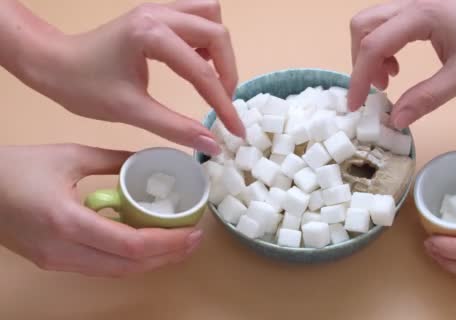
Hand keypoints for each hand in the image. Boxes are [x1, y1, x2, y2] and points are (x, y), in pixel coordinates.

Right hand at [0, 144, 201, 276]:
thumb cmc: (18, 168)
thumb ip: (115, 160)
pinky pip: (100, 268)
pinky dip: (129, 260)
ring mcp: (57, 262)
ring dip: (151, 262)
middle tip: (195, 239)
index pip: (131, 245)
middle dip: (168, 256)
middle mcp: (63, 251)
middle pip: (129, 266)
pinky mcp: (53, 263)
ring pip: (116, 272)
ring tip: (178, 244)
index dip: (169, 243)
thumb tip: (150, 161)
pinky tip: (146, 245)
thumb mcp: (71, 155)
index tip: (194, 231)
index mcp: (68, 221)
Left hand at [4, 0, 243, 155]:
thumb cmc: (83, 87)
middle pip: (217, 34)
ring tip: (213, 82)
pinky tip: (198, 65)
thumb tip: (213, 145)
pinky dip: (206, 41)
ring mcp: (159, 10)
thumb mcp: (131, 111)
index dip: (223, 104)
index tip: (236, 130)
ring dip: (220, 51)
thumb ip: (175, 128)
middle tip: (223, 104)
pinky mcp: (157, 14)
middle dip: (228, 72)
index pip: (202, 71)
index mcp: (151, 35)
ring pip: (211, 19)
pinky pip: (197, 18)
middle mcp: (160, 14)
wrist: (52, 63)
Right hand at [347, 0, 455, 128]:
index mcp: (421, 15)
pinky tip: (403, 62)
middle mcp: (413, 1)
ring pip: (374, 20)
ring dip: (372, 50)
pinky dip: (385, 42)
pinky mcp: (425, 3)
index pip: (372, 47)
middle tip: (378, 89)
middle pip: (363, 25)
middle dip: (361, 60)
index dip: (359, 79)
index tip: (357, 106)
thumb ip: (427, 98)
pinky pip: (389, 19)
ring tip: (392, 77)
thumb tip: (395, 120)